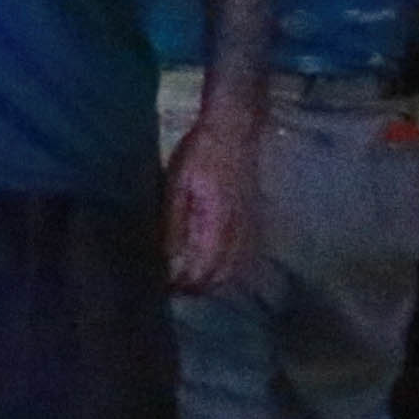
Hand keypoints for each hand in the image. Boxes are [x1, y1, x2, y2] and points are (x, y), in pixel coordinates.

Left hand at [161, 90, 264, 296]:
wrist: (235, 129)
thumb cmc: (201, 153)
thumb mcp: (177, 184)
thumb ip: (174, 223)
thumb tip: (165, 257)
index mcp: (217, 222)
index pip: (202, 268)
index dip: (184, 284)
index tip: (164, 289)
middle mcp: (238, 229)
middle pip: (222, 275)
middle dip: (199, 288)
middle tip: (175, 289)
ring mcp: (249, 225)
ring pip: (237, 268)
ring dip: (216, 280)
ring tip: (193, 282)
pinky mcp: (254, 219)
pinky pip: (245, 254)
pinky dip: (230, 267)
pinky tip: (215, 265)